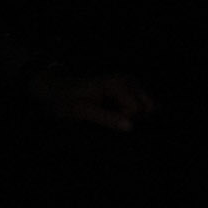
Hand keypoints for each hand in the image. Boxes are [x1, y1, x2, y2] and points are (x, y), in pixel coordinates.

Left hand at [29, 69, 157, 132]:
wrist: (59, 90)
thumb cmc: (67, 100)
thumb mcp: (81, 110)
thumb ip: (106, 118)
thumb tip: (130, 127)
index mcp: (118, 83)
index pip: (136, 109)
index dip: (123, 119)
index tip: (104, 116)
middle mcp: (129, 80)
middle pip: (148, 108)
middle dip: (132, 118)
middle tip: (109, 115)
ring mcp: (132, 84)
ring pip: (148, 108)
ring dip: (133, 116)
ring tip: (111, 113)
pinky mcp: (132, 89)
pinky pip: (142, 106)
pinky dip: (132, 114)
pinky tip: (116, 112)